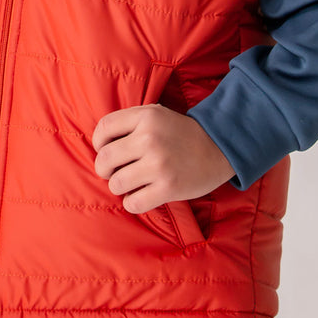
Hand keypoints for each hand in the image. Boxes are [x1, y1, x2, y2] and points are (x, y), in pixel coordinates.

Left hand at [91, 105, 234, 213]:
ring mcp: (159, 165)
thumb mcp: (156, 114)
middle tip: (116, 171)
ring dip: (120, 187)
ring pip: (115, 184)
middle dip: (105, 169)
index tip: (106, 150)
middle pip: (103, 159)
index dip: (98, 143)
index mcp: (146, 117)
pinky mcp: (168, 188)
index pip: (103, 129)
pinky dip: (132, 203)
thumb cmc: (180, 133)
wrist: (219, 148)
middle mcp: (150, 139)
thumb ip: (128, 122)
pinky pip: (132, 203)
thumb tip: (98, 143)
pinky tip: (141, 195)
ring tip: (132, 183)